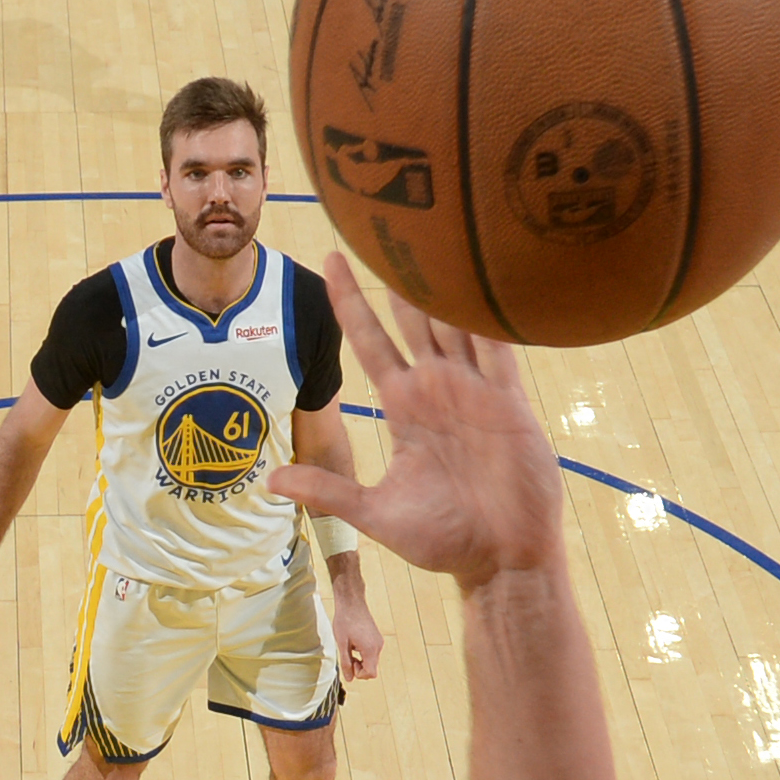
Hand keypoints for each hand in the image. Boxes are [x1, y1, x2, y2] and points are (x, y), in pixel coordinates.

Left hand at [266, 254, 562, 588]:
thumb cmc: (444, 539)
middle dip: (398, 272)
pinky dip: (491, 314)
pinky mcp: (509, 401)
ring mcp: (475, 390)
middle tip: (384, 220)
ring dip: (442, 281)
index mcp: (404, 405)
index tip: (330, 259)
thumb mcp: (375, 513)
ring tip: (431, 230)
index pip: (369, 338)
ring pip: (454, 320)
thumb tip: (271, 479)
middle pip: (412, 316)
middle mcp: (437, 388)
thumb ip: (327, 491)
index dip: (350, 300)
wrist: (500, 559)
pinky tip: (482, 276)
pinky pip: (498, 348)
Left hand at [328, 580, 383, 683]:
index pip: (371, 674)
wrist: (352, 602)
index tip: (350, 663)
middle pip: (372, 669)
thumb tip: (349, 679)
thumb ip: (346, 663)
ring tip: (350, 646)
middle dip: (359, 667)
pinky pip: (372, 653)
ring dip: (361, 660)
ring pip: (371, 661)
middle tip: (348, 655)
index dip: (359, 674)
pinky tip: (354, 642)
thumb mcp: (341, 644)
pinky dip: (363, 653)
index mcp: (370, 649)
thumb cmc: (345, 620)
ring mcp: (379, 642)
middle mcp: (378, 646)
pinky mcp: (377, 638)